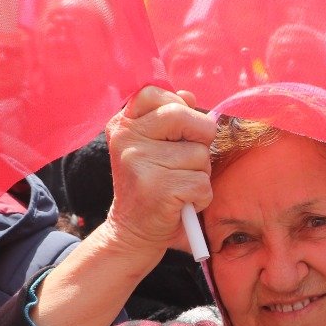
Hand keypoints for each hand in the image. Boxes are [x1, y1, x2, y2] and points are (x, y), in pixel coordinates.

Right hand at [102, 86, 216, 255]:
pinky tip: (181, 203)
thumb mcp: (153, 145)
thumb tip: (188, 95)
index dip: (178, 108)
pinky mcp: (157, 188)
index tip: (176, 132)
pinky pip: (203, 183)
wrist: (132, 232)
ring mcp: (139, 163)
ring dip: (200, 173)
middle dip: (200, 137)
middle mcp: (126, 139)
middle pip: (183, 115)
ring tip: (179, 185)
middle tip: (188, 160)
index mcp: (123, 124)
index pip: (155, 92)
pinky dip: (201, 197)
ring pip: (199, 154)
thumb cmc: (152, 184)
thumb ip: (169, 117)